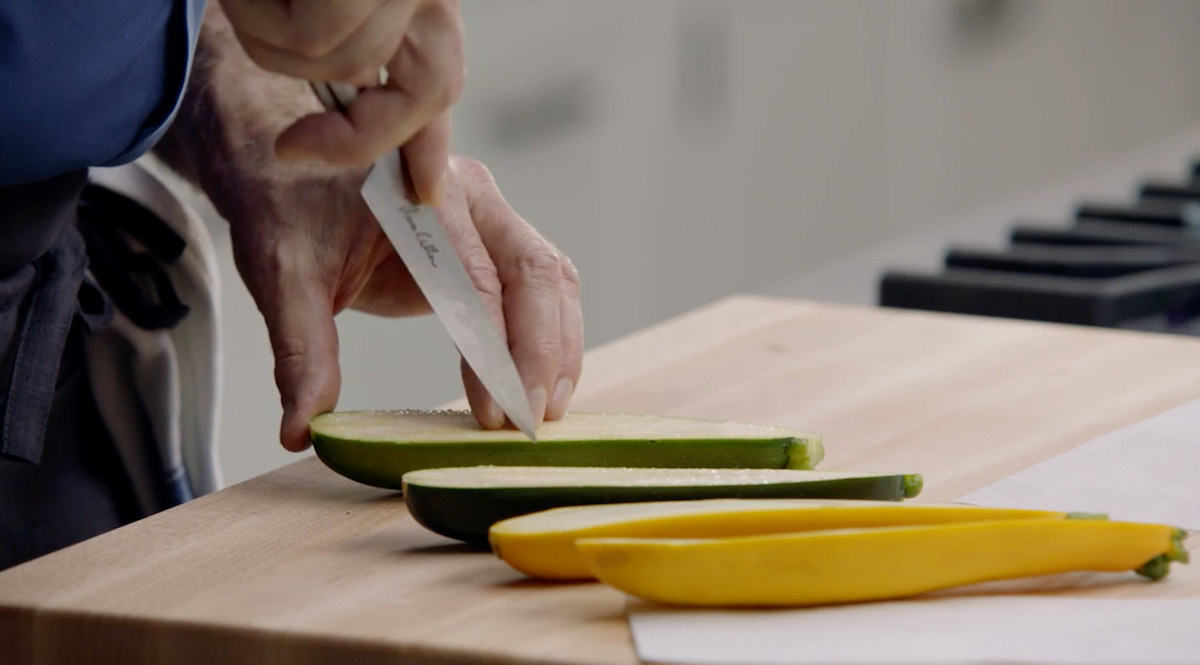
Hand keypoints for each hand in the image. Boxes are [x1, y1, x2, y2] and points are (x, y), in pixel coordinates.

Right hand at [218, 0, 463, 203]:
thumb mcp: (320, 4)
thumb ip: (354, 58)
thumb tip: (366, 117)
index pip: (442, 80)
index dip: (432, 146)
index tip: (422, 195)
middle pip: (428, 90)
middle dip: (356, 135)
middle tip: (295, 147)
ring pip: (347, 63)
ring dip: (274, 42)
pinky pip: (315, 37)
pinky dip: (261, 19)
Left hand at [222, 156, 582, 451]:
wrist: (284, 163)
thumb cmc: (284, 211)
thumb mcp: (282, 278)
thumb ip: (300, 353)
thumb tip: (299, 432)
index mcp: (422, 194)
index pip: (478, 279)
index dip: (493, 350)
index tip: (494, 413)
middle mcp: (469, 193)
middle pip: (534, 272)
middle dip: (541, 351)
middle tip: (531, 421)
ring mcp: (488, 213)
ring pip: (551, 277)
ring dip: (558, 346)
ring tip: (547, 410)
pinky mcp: (491, 239)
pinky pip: (540, 284)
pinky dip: (550, 333)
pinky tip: (542, 382)